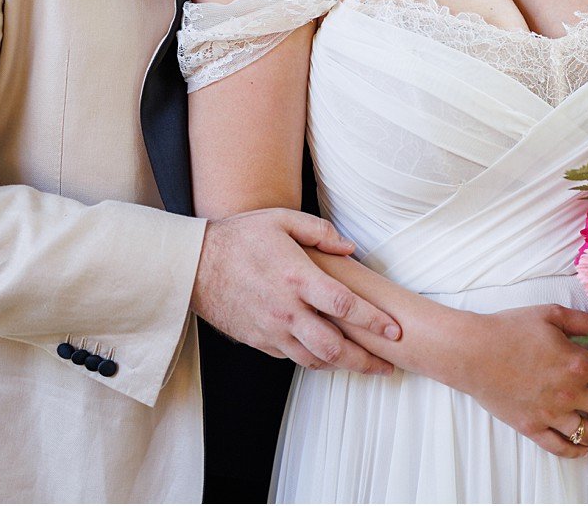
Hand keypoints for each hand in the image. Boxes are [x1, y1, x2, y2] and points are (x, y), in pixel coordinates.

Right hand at [191, 208, 400, 373]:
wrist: (193, 265)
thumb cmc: (240, 237)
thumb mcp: (282, 220)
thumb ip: (321, 232)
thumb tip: (350, 248)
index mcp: (297, 278)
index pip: (344, 306)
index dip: (373, 321)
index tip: (395, 331)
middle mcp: (286, 310)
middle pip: (333, 347)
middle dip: (364, 360)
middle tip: (387, 365)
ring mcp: (270, 330)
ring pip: (313, 360)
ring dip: (341, 366)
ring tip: (364, 366)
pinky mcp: (258, 340)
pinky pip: (291, 357)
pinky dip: (313, 360)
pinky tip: (327, 356)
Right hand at [447, 304, 587, 459]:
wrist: (473, 352)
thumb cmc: (509, 329)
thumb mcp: (550, 314)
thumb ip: (581, 320)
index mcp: (577, 363)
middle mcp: (569, 393)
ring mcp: (551, 413)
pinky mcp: (532, 426)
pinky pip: (558, 446)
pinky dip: (574, 451)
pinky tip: (584, 450)